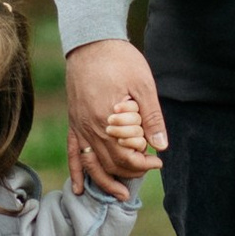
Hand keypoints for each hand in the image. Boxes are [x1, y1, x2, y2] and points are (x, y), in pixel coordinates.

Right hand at [64, 41, 166, 198]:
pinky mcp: (73, 121)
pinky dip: (76, 171)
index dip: (144, 164)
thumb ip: (151, 116)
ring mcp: (78, 125)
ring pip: (92, 163)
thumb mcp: (142, 84)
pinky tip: (80, 187)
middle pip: (110, 162)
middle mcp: (90, 127)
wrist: (91, 41)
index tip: (158, 161)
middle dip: (131, 171)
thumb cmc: (119, 59)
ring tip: (120, 194)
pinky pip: (72, 152)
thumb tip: (161, 146)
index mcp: (108, 119)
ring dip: (105, 181)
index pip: (126, 155)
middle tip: (148, 169)